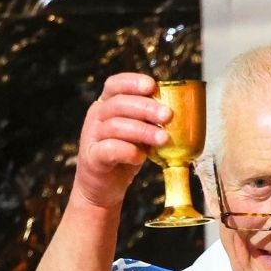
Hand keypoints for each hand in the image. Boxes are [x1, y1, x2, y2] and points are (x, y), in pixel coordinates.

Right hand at [74, 73, 172, 209]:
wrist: (103, 188)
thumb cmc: (125, 156)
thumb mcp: (140, 134)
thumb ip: (150, 122)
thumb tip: (179, 113)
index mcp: (107, 105)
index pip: (115, 84)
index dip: (132, 82)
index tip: (152, 86)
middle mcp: (96, 116)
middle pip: (119, 104)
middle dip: (146, 108)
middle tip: (168, 115)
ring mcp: (91, 136)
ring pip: (116, 126)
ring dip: (143, 131)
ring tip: (164, 139)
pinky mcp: (92, 158)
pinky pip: (109, 149)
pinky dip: (128, 151)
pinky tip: (141, 157)